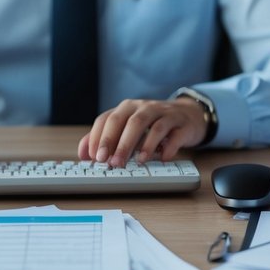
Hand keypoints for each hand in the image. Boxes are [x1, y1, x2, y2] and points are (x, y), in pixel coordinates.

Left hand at [76, 97, 206, 166]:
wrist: (186, 116)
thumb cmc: (151, 124)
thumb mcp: (126, 127)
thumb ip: (104, 138)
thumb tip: (83, 154)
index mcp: (126, 108)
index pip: (108, 119)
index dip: (99, 137)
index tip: (95, 157)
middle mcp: (143, 107)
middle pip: (128, 122)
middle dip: (118, 143)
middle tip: (112, 162)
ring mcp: (164, 114)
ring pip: (151, 126)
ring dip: (144, 145)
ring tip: (138, 162)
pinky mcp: (181, 124)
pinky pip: (174, 134)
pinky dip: (168, 147)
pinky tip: (163, 158)